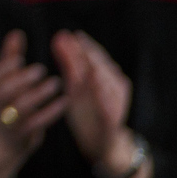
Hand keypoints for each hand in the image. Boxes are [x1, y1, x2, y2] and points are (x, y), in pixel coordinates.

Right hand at [0, 30, 65, 177]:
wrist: (3, 143)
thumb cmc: (6, 105)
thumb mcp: (4, 82)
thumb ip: (9, 58)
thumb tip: (16, 33)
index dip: (5, 68)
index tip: (19, 59)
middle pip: (3, 92)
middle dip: (21, 80)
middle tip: (40, 69)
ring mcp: (10, 121)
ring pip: (21, 107)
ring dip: (39, 94)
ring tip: (57, 83)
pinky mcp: (24, 135)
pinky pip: (37, 123)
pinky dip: (51, 111)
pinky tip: (64, 101)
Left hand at [53, 31, 132, 163]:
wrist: (101, 143)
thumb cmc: (87, 111)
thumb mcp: (75, 86)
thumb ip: (70, 64)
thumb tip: (60, 37)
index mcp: (104, 78)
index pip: (94, 57)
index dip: (82, 46)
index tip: (68, 34)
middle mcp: (113, 88)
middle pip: (102, 67)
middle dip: (88, 53)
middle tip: (73, 40)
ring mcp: (116, 104)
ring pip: (110, 84)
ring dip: (98, 70)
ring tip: (85, 58)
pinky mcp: (113, 121)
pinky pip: (110, 108)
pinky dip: (105, 98)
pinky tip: (96, 88)